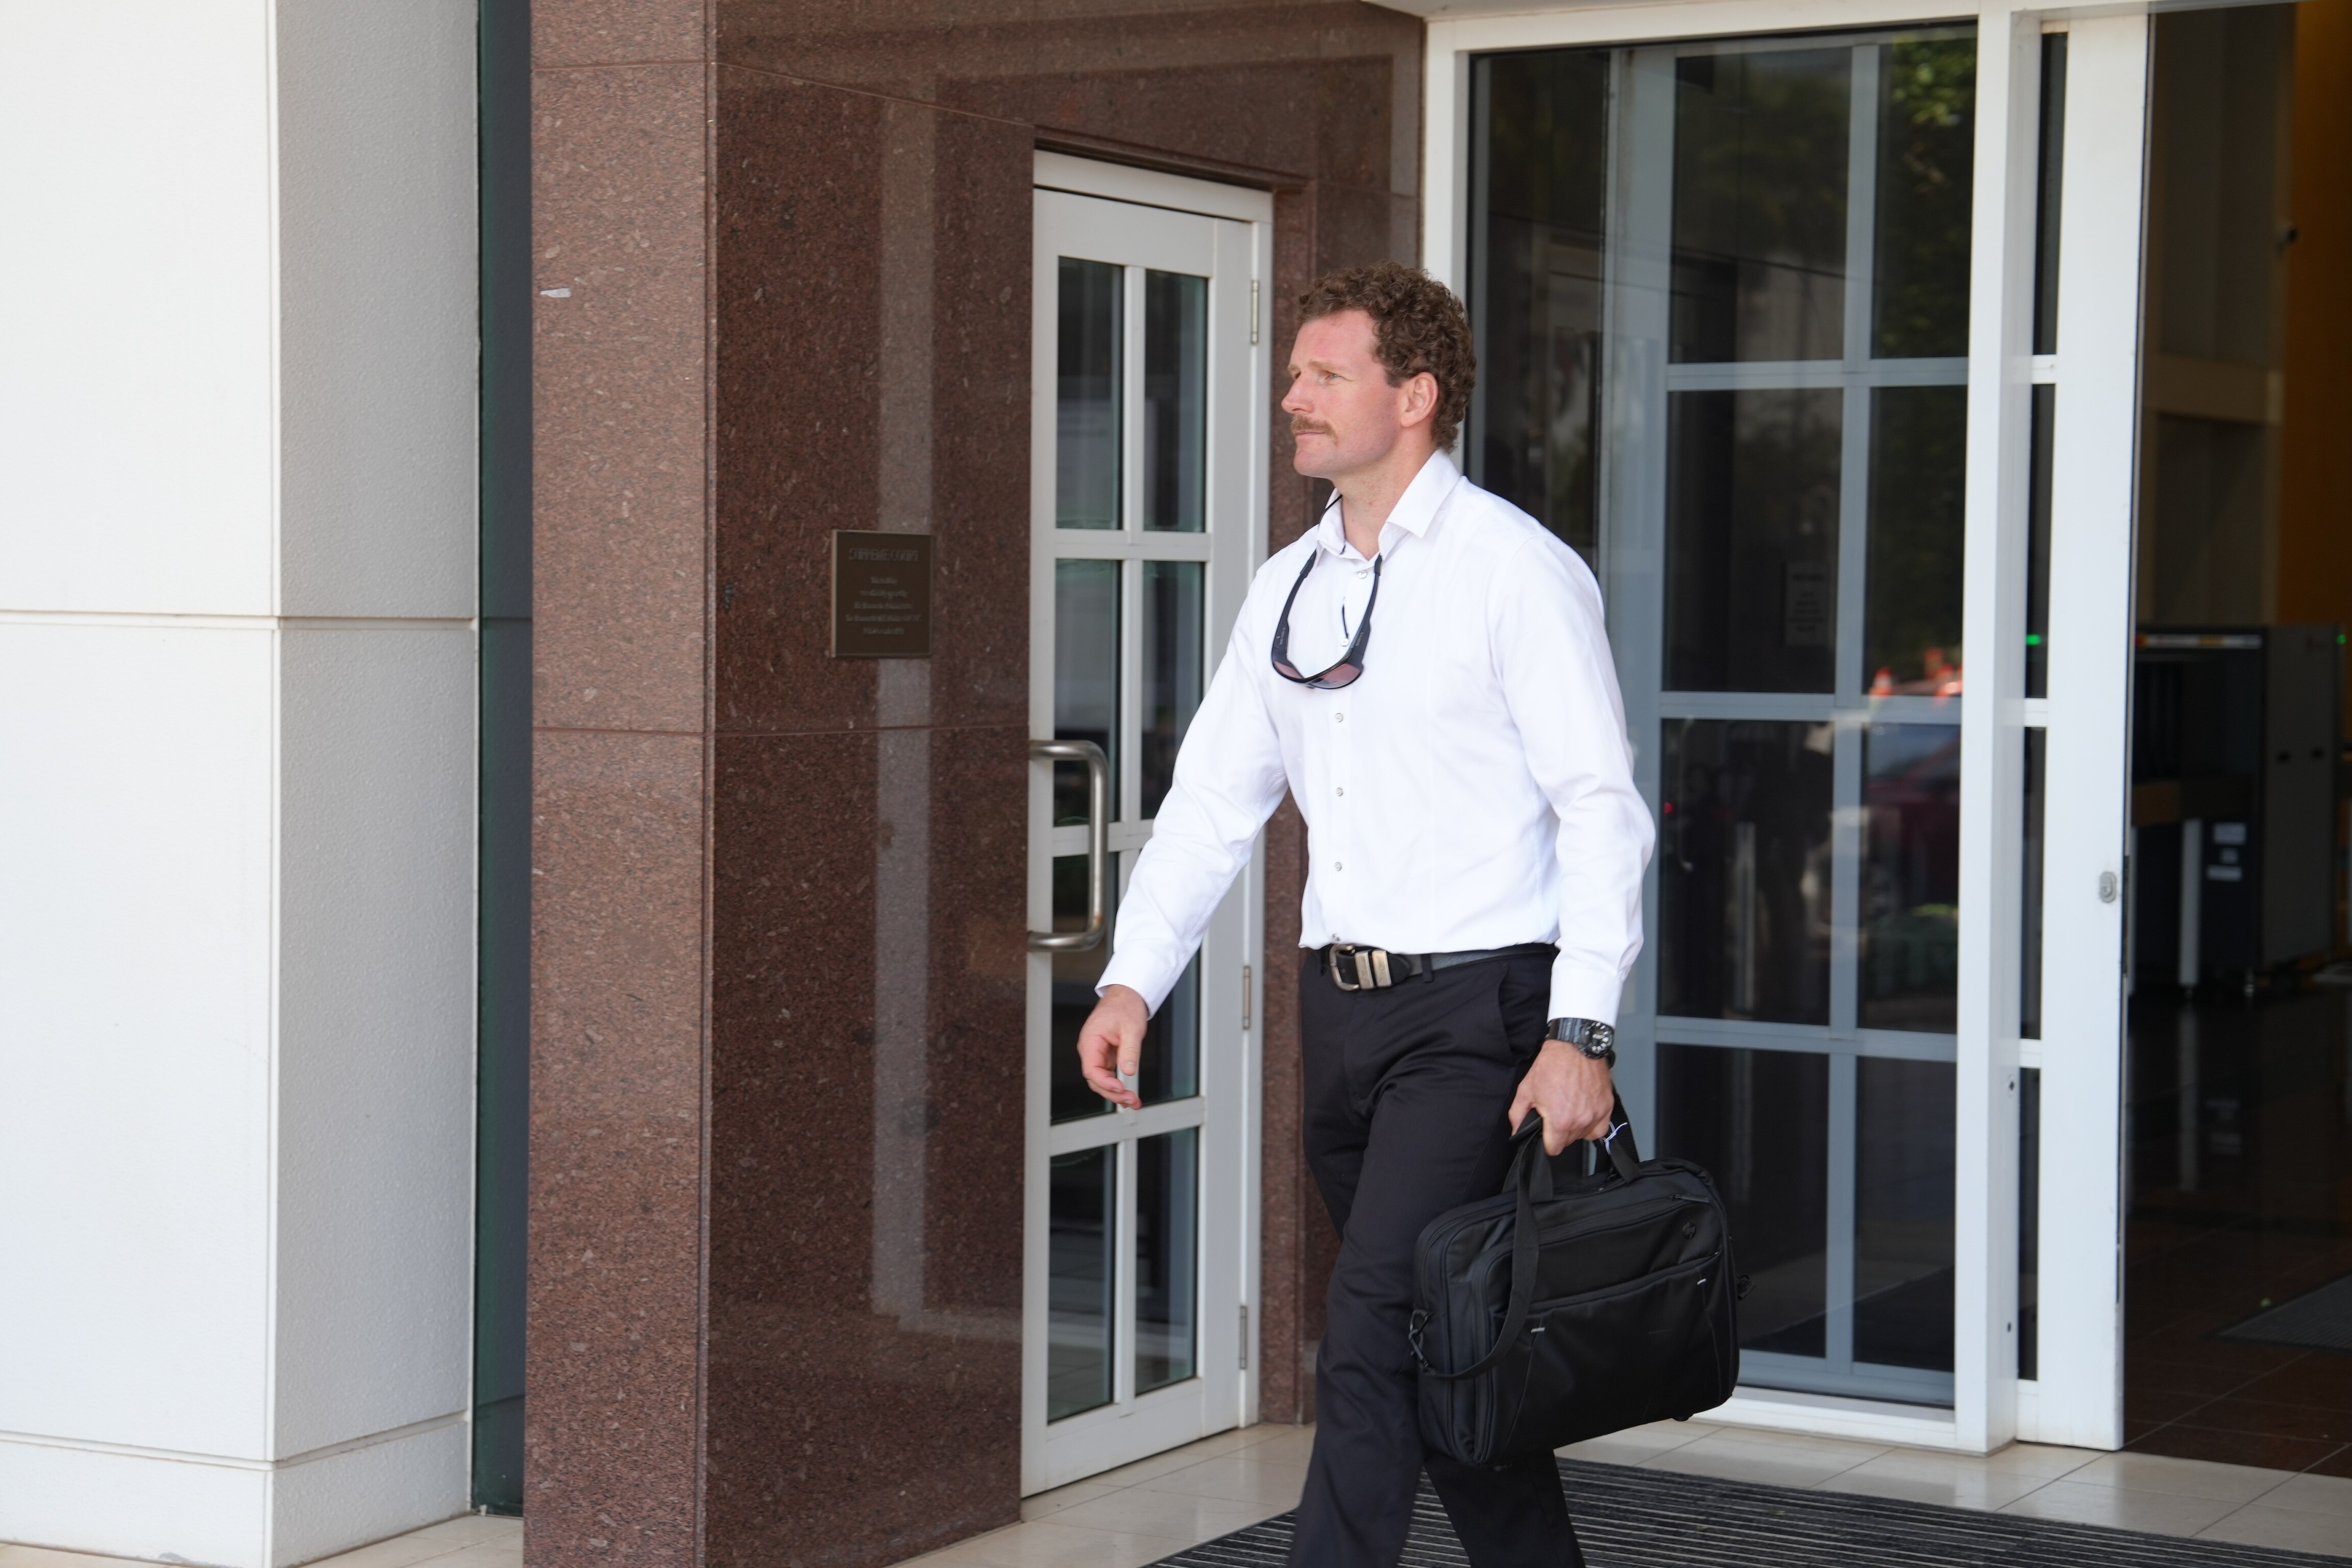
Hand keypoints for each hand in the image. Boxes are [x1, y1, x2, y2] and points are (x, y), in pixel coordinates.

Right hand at [1077, 984, 1149, 1109]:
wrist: (1127, 997)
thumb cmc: (1124, 1007)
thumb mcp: (1131, 1028)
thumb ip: (1129, 1051)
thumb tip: (1128, 1071)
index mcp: (1090, 1041)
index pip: (1091, 1069)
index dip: (1104, 1082)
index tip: (1120, 1088)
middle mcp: (1091, 1050)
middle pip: (1096, 1080)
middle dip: (1112, 1093)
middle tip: (1131, 1099)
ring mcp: (1098, 1055)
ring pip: (1103, 1081)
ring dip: (1117, 1093)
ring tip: (1133, 1101)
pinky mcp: (1107, 1057)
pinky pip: (1110, 1076)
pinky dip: (1119, 1086)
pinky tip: (1130, 1094)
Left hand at [1507, 1042, 1615, 1155]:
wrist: (1575, 1045)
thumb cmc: (1551, 1065)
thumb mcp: (1526, 1089)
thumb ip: (1518, 1115)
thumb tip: (1517, 1132)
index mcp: (1560, 1121)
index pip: (1554, 1149)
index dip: (1547, 1142)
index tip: (1545, 1132)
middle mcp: (1581, 1121)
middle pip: (1569, 1141)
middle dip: (1560, 1132)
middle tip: (1556, 1112)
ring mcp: (1597, 1114)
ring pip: (1584, 1135)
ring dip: (1576, 1127)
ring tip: (1569, 1108)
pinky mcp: (1607, 1106)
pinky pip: (1600, 1127)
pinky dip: (1592, 1124)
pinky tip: (1584, 1112)